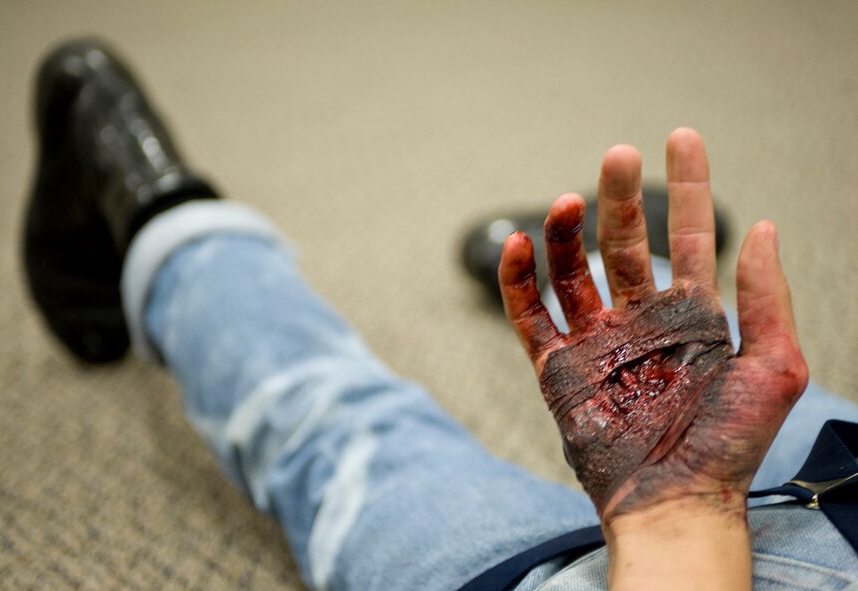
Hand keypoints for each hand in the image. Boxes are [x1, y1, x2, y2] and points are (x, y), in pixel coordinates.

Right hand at [499, 128, 808, 522]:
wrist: (676, 500)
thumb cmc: (730, 444)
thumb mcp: (775, 366)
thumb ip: (769, 296)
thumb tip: (762, 228)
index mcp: (692, 316)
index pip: (688, 235)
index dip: (687, 186)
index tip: (681, 138)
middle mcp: (641, 321)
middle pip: (624, 242)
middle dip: (620, 196)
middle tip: (618, 154)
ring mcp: (596, 341)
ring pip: (571, 271)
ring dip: (565, 232)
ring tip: (566, 201)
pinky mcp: (556, 367)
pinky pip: (530, 315)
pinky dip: (518, 280)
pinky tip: (520, 248)